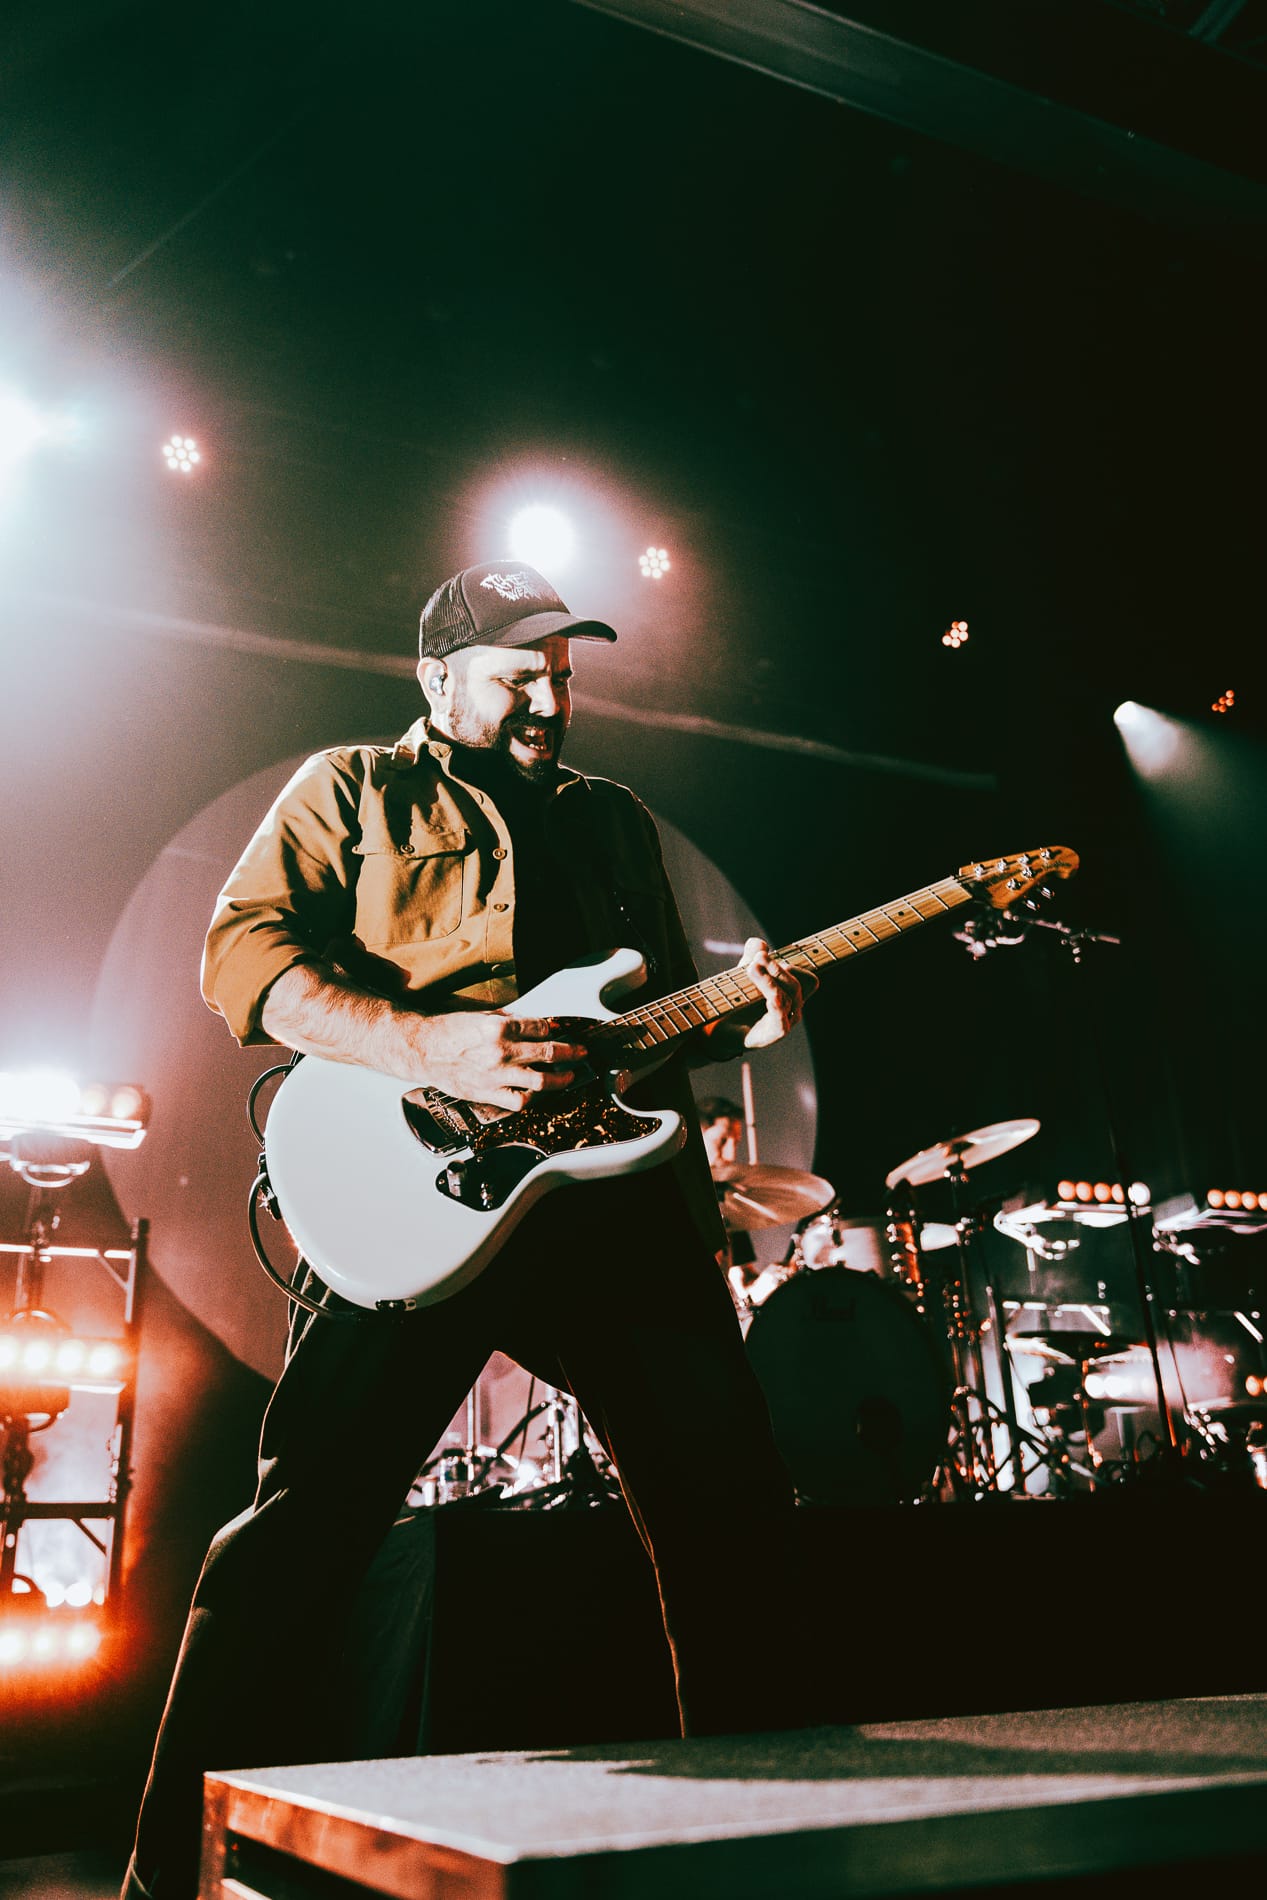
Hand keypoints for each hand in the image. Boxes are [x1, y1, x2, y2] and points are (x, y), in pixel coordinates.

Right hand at [402, 1011, 587, 1111]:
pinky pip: (518, 1102)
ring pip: (540, 1081)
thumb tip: (534, 1025)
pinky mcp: (487, 1093)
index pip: (541, 1028)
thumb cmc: (447, 1030)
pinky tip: (538, 1093)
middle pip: (549, 1053)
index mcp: (499, 1027)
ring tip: (568, 1077)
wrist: (422, 1049)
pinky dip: (533, 1099)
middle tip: (581, 1053)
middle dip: (571, 1053)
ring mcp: (495, 1075)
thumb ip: (510, 1021)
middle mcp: (500, 1051)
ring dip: (560, 1079)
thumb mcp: (481, 1014)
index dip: (556, 1030)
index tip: (563, 1032)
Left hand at [737, 938, 815, 1049]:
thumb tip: (759, 943)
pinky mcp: (775, 1034)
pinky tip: (769, 996)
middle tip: (759, 957)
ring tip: (751, 968)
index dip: (796, 966)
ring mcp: (785, 1022)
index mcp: (792, 994)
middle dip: (777, 968)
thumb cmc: (739, 1002)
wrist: (721, 1029)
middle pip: (795, 985)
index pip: (808, 980)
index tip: (771, 955)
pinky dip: (776, 1004)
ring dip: (768, 980)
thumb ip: (753, 956)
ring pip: (785, 998)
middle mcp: (793, 1009)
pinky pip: (780, 1018)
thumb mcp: (745, 974)